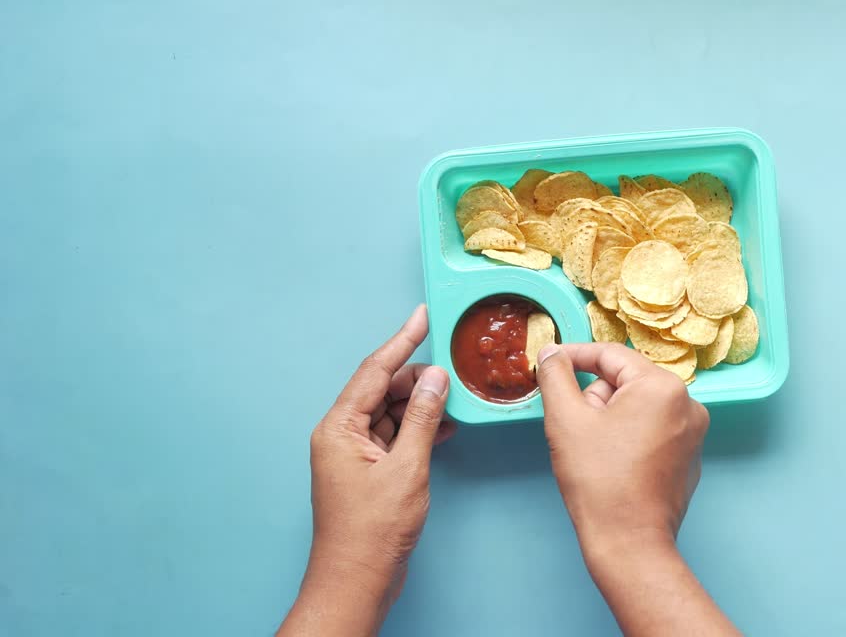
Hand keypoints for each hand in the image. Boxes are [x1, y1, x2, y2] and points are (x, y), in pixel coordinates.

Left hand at [279, 305, 455, 636]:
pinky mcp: (368, 470)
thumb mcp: (407, 469)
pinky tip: (445, 425)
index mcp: (339, 428)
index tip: (422, 316)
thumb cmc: (372, 533)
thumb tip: (436, 379)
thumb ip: (423, 419)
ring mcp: (353, 453)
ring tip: (454, 395)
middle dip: (418, 377)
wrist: (357, 580)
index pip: (375, 371)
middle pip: (382, 388)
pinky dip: (418, 427)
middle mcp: (341, 435)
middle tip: (452, 366)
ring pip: (390, 411)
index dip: (402, 340)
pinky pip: (394, 434)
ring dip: (421, 404)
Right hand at [535, 341, 708, 551]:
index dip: (574, 357)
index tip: (550, 363)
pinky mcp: (689, 457)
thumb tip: (552, 352)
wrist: (630, 544)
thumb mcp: (566, 420)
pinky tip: (615, 467)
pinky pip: (653, 431)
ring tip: (595, 454)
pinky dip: (630, 439)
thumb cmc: (599, 482)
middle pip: (625, 382)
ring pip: (637, 407)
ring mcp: (693, 432)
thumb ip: (556, 377)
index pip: (610, 355)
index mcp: (662, 387)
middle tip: (577, 431)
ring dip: (610, 420)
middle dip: (595, 400)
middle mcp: (687, 403)